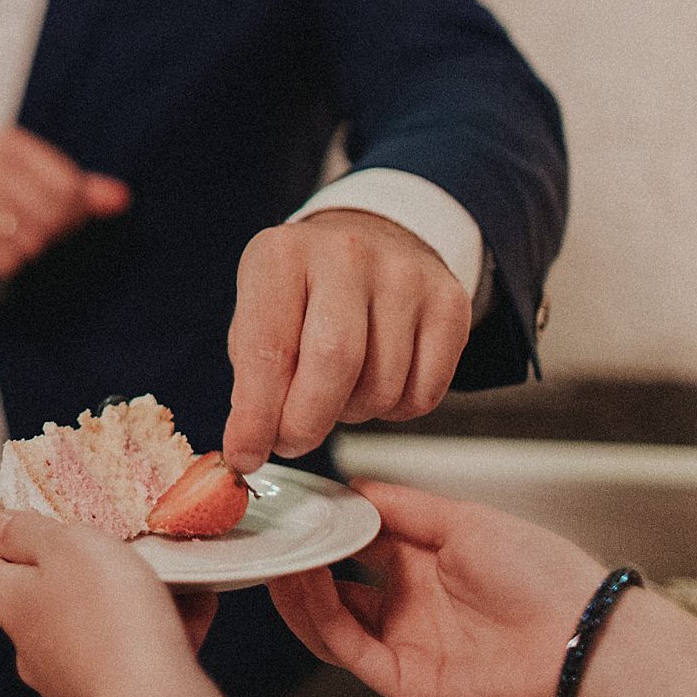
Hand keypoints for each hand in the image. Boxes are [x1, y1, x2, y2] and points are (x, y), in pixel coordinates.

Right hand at [0, 126, 128, 282]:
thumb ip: (80, 191)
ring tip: (5, 238)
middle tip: (28, 231)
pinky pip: (4, 260)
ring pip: (30, 241)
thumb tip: (121, 198)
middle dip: (48, 233)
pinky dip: (3, 263)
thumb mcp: (35, 183)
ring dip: (25, 249)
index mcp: (10, 144)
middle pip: (51, 216)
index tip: (52, 214)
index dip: (71, 213)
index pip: (70, 188)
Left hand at [0, 509, 235, 696]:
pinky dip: (158, 625)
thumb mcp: (69, 548)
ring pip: (90, 621)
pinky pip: (131, 650)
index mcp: (11, 603)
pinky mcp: (112, 696)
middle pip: (31, 592)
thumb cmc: (112, 628)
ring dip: (120, 593)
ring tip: (160, 569)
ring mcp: (70, 676)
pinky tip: (191, 605)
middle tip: (92, 532)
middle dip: (60, 561)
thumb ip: (30, 532)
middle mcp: (32, 645)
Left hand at [223, 210, 469, 470]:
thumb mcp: (260, 311)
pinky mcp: (450, 303)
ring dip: (352, 414)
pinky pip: (424, 392)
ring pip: (381, 385)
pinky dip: (395, 411)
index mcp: (282, 256)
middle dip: (306, 422)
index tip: (246, 455)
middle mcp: (346, 256)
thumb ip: (253, 374)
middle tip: (292, 442)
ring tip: (337, 394)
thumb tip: (250, 444)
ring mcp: (404, 276)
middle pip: (334, 362)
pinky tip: (377, 385)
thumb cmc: (306, 288)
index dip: (256, 416)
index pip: (267, 349)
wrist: (374, 240)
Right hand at [265, 479, 598, 696]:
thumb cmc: (544, 576)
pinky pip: (346, 648)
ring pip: (330, 620)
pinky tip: (303, 581)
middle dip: (300, 558)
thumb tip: (347, 488)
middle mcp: (412, 607)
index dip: (322, 525)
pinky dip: (316, 615)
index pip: (357, 545)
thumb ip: (400, 505)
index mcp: (428, 566)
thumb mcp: (464, 520)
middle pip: (334, 586)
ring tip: (279, 552)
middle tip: (271, 530)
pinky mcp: (405, 680)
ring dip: (298, 587)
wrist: (582, 636)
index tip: (292, 503)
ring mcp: (407, 645)